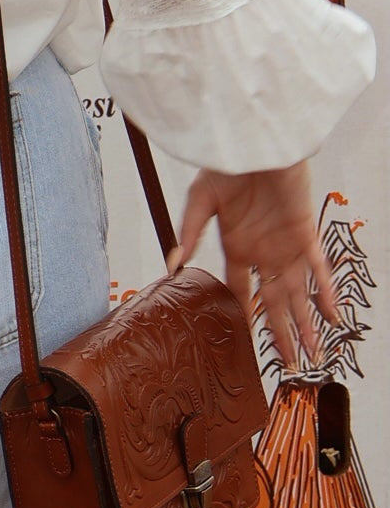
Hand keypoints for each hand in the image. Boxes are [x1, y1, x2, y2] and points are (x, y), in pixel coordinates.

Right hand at [172, 161, 337, 370]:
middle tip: (287, 366)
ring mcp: (287, 246)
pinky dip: (327, 293)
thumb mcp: (200, 198)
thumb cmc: (226, 165)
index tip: (244, 344)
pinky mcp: (307, 234)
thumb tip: (173, 264)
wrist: (255, 141)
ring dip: (306, 324)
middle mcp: (263, 253)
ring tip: (314, 356)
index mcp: (236, 248)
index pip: (241, 291)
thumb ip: (189, 231)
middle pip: (274, 304)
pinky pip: (321, 270)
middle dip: (281, 335)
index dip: (243, 316)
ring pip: (299, 295)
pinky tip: (333, 318)